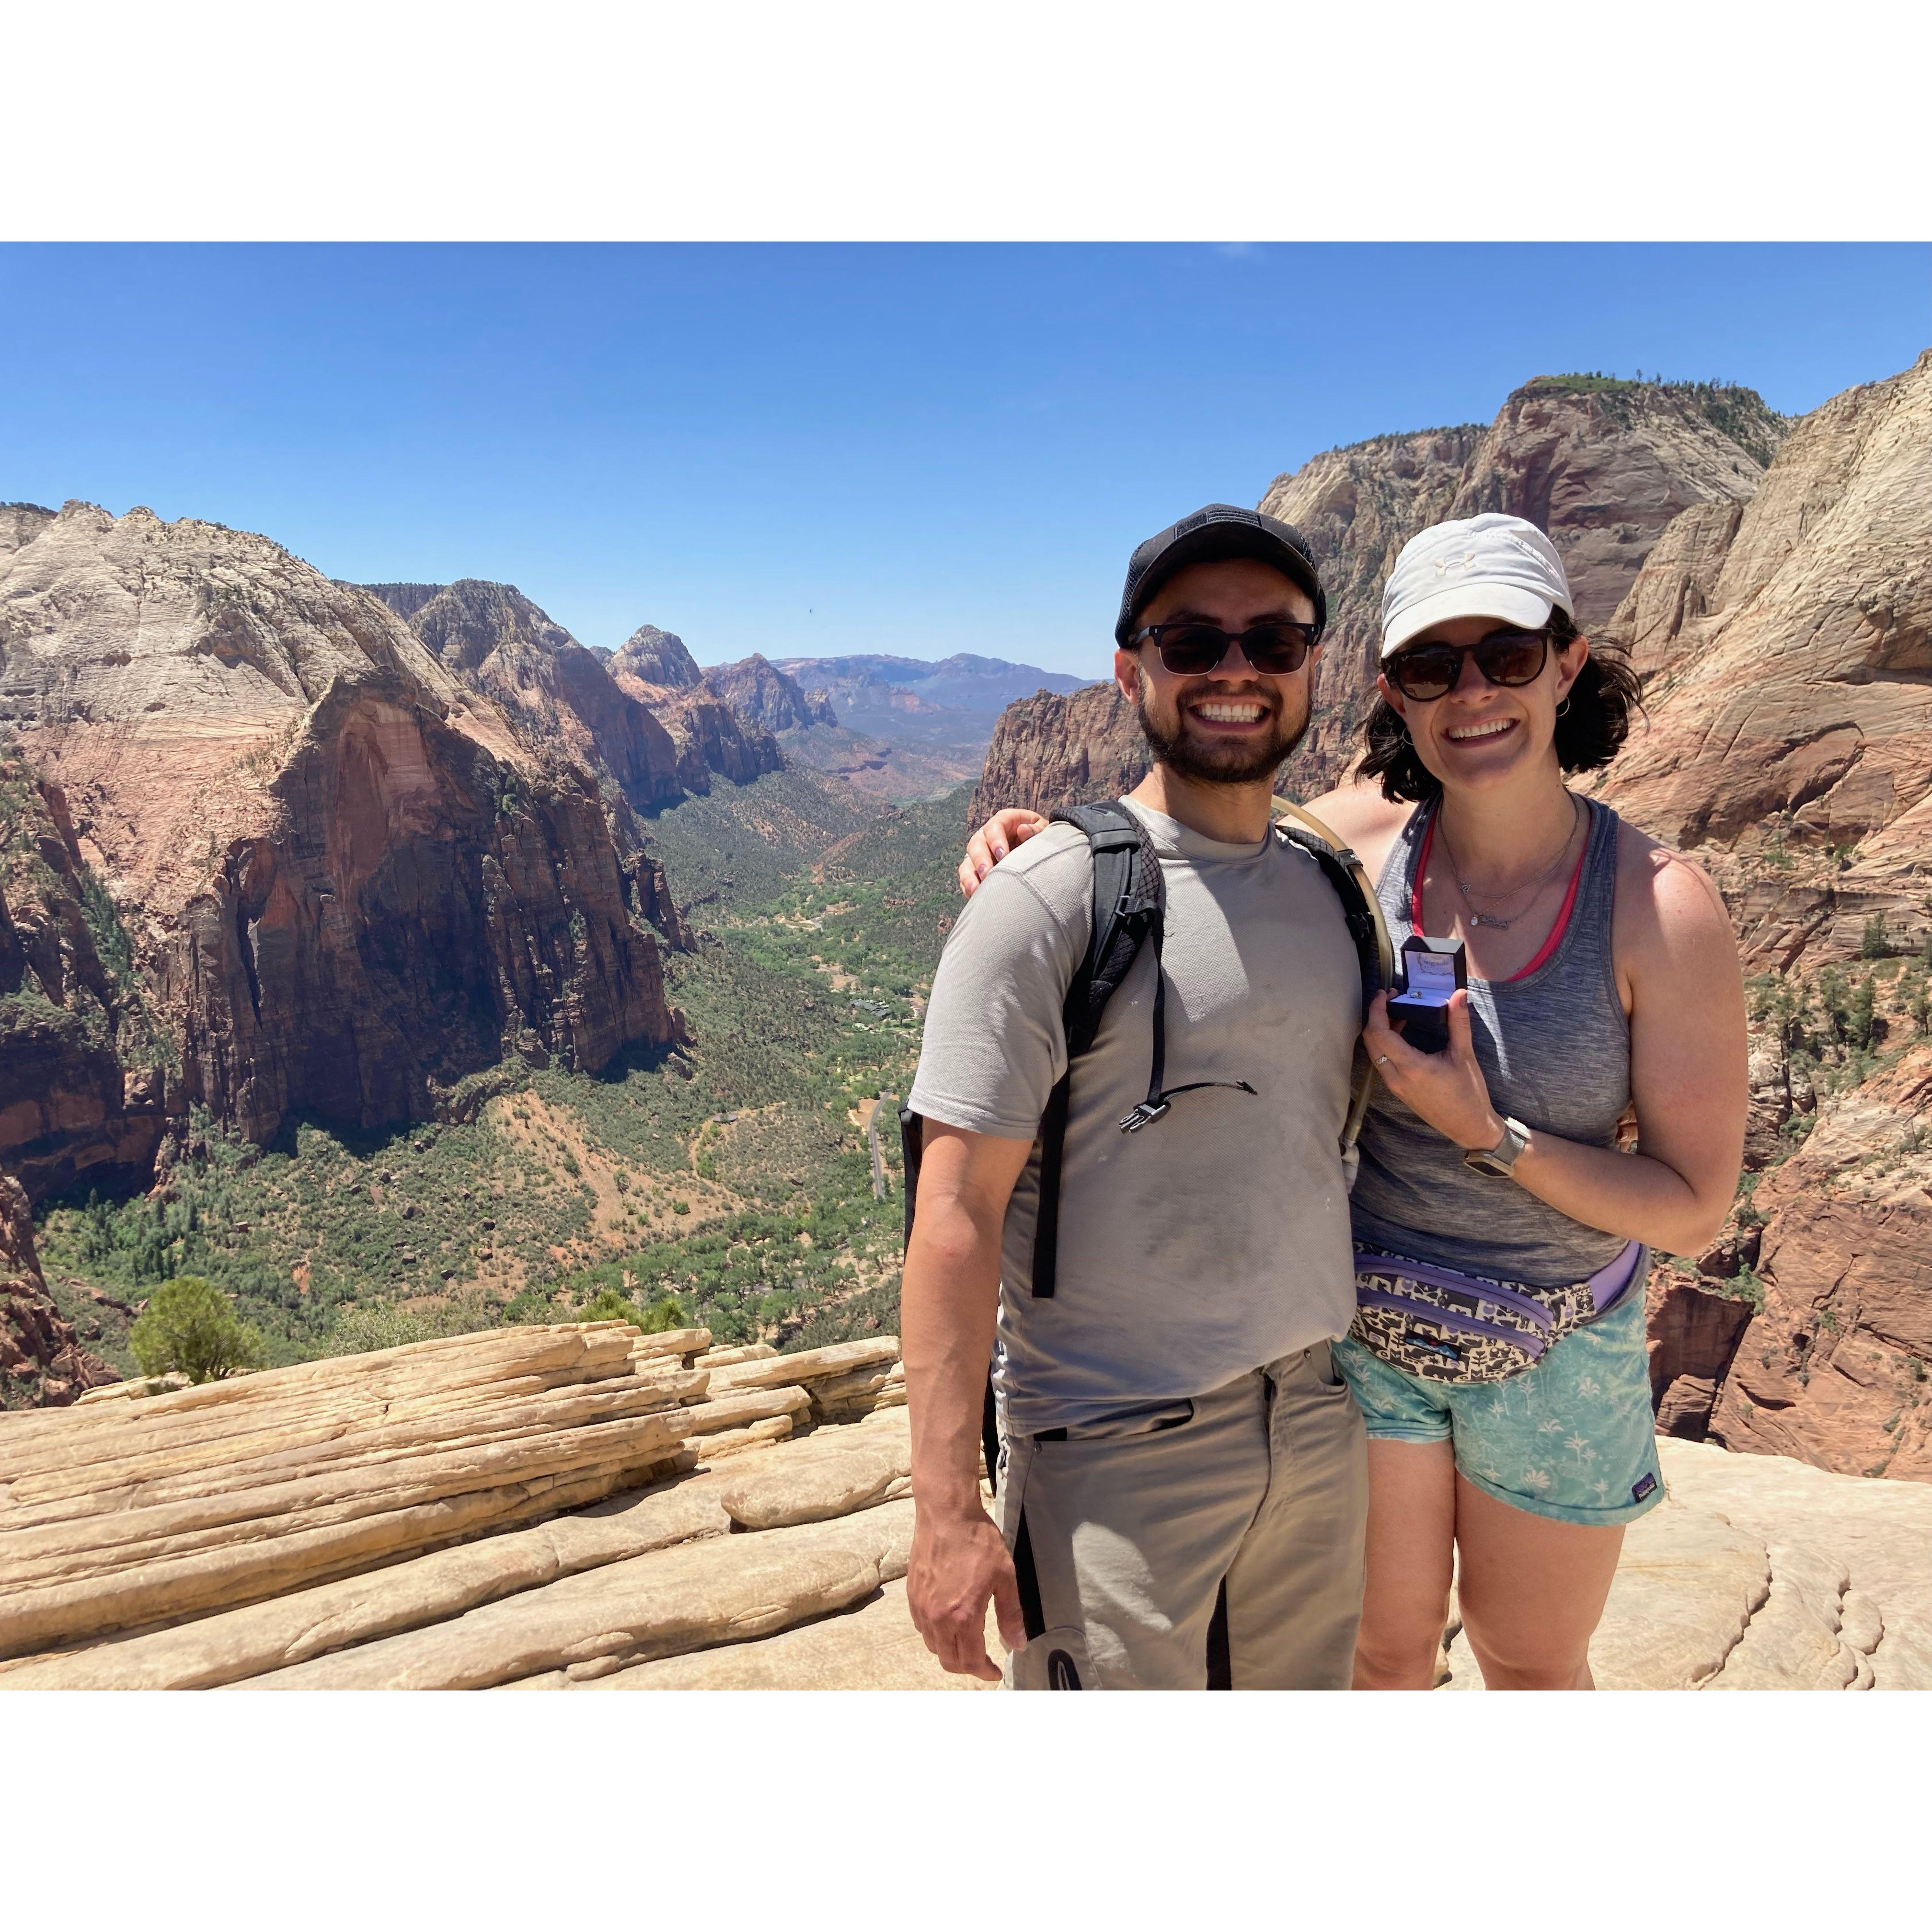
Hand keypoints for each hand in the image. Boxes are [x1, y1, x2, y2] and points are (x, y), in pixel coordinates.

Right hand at [908, 1503, 1024, 1679]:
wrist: (946, 1513)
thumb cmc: (979, 1542)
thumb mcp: (1005, 1577)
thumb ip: (1011, 1615)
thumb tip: (1017, 1645)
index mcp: (963, 1616)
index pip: (971, 1661)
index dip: (984, 1672)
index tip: (995, 1671)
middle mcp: (938, 1617)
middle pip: (948, 1661)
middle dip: (967, 1667)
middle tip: (983, 1660)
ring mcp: (921, 1606)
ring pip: (932, 1646)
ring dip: (949, 1652)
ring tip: (966, 1642)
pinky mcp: (912, 1594)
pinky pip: (921, 1627)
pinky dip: (935, 1634)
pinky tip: (947, 1622)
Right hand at [958, 809, 1048, 897]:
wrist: (1038, 853)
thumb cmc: (1040, 839)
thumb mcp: (1043, 830)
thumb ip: (1035, 830)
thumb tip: (1023, 830)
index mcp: (1004, 822)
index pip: (994, 827)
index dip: (996, 840)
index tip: (1003, 855)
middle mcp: (988, 836)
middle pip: (976, 844)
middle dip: (980, 859)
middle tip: (987, 873)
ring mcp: (981, 854)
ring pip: (968, 861)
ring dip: (970, 875)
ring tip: (976, 889)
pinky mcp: (977, 870)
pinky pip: (967, 878)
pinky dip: (968, 886)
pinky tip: (974, 895)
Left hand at [1362, 990, 1506, 1152]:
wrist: (1468, 1126)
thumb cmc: (1469, 1093)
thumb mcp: (1465, 1055)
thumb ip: (1459, 1022)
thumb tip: (1459, 993)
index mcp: (1411, 1067)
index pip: (1380, 1033)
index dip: (1377, 1010)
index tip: (1385, 994)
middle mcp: (1396, 1078)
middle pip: (1371, 1041)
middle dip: (1376, 1016)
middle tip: (1391, 999)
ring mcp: (1394, 1085)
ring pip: (1374, 1051)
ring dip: (1380, 1030)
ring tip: (1399, 1012)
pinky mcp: (1398, 1089)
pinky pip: (1382, 1061)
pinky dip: (1385, 1043)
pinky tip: (1402, 1032)